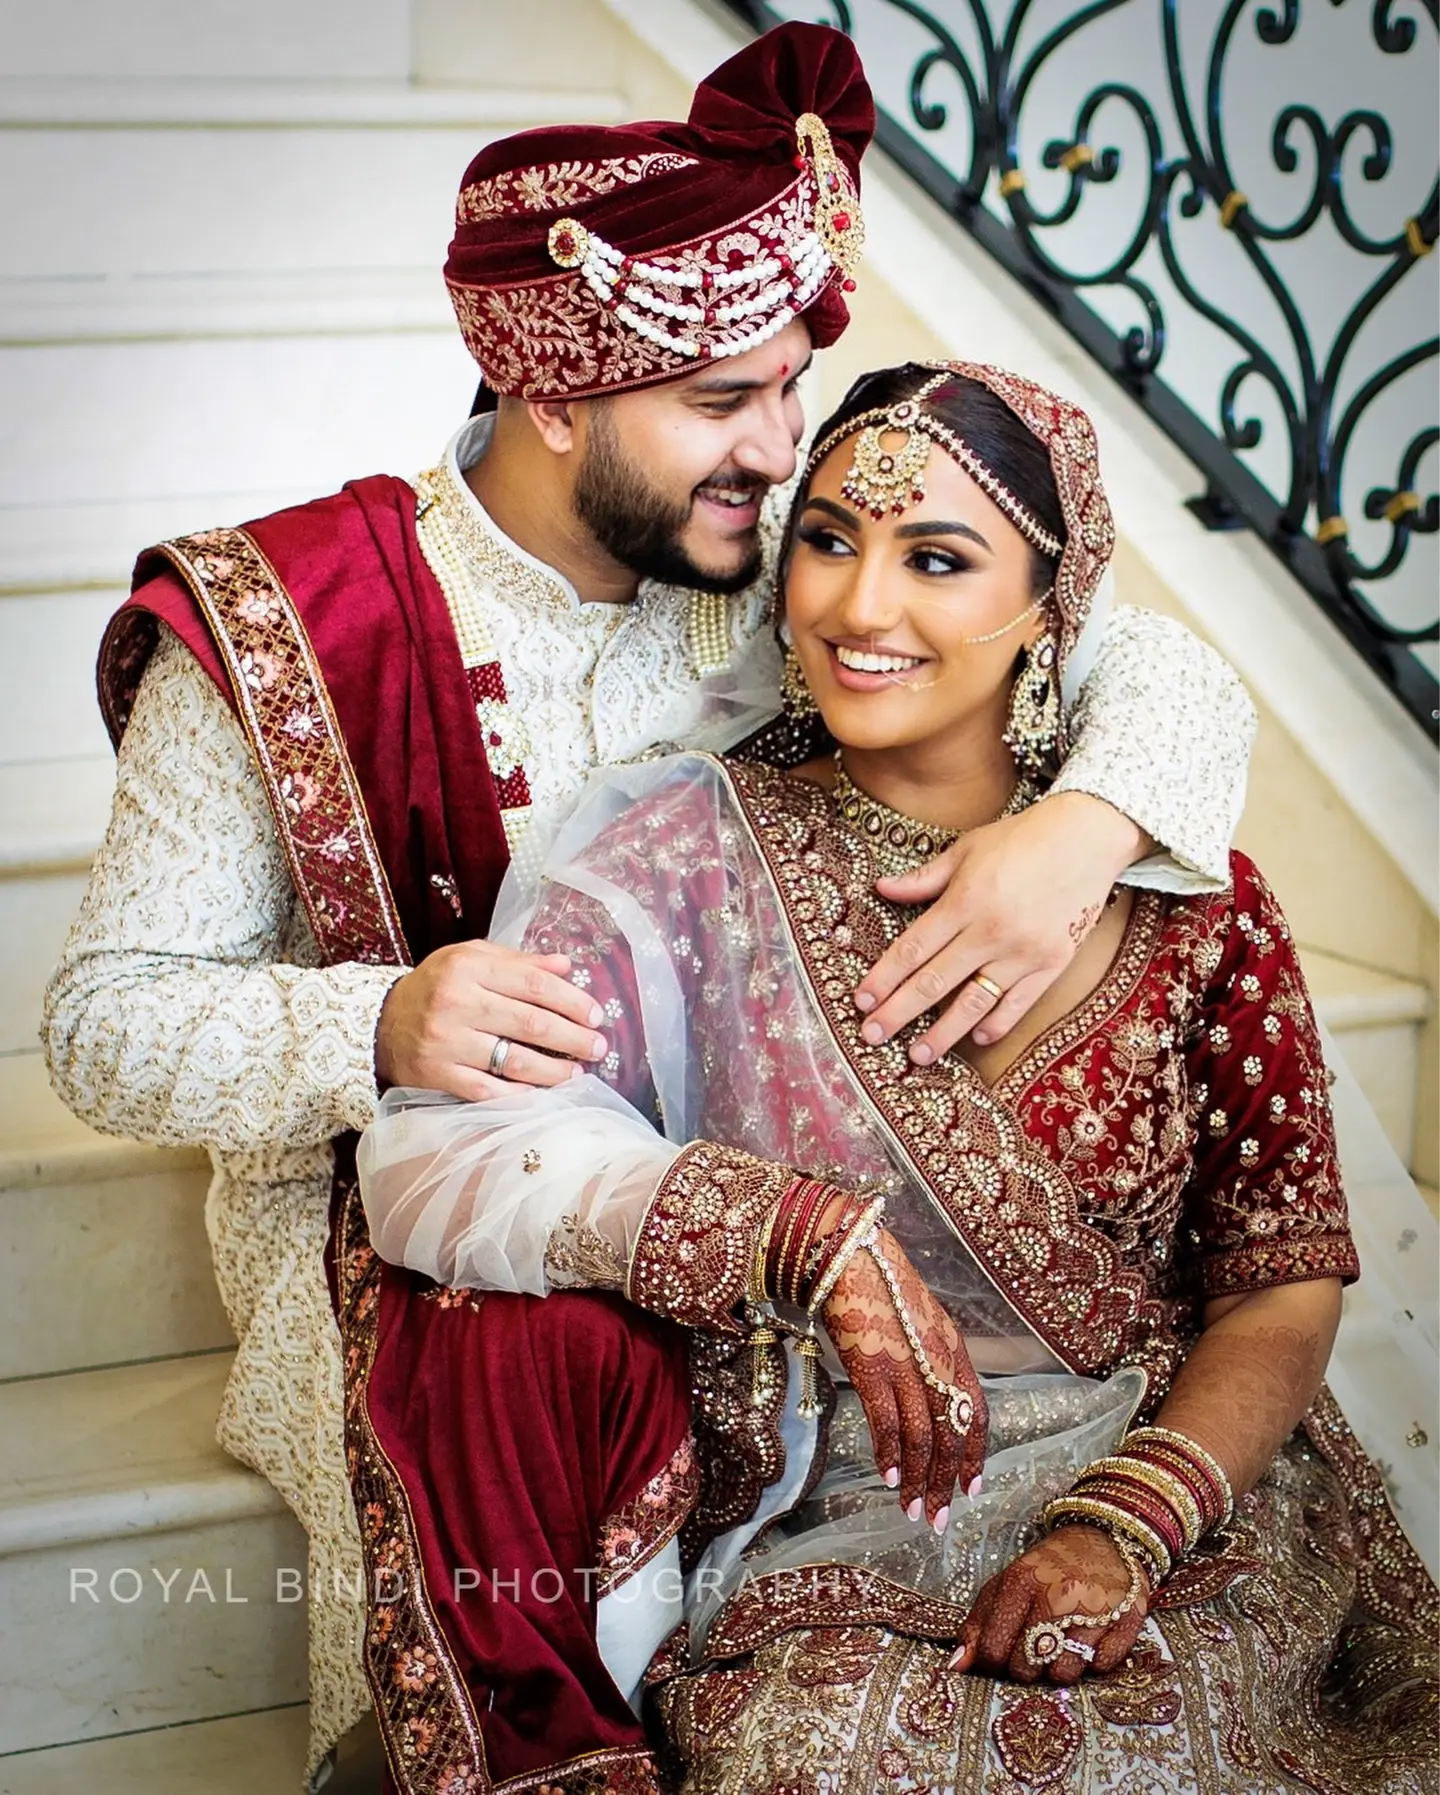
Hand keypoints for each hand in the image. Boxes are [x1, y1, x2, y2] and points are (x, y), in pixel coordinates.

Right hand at [374, 941, 608, 1100]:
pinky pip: (488, 1090)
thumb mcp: (470, 958)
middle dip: (573, 1037)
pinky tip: (540, 1094)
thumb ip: (518, 961)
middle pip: (530, 1022)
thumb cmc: (436, 986)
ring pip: (514, 1060)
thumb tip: (566, 965)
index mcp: (469, 967)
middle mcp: (457, 1003)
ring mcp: (446, 1042)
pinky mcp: (437, 1075)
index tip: (596, 1014)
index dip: (572, 1000)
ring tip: (576, 1073)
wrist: (379, 1022)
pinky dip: (519, 1094)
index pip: (534, 983)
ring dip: (554, 1070)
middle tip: (598, 1047)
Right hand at [820, 1230, 985, 1528]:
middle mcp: (938, 1360)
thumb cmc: (878, 1285)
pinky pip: (887, 1421)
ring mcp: (906, 1364)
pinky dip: (889, 1453)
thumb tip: (927, 1398)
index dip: (975, 1455)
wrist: (850, 1251)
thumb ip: (928, 1357)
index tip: (970, 1490)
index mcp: (953, 1348)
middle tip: (939, 1519)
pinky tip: (888, 1477)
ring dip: (919, 1478)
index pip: (977, 1413)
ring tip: (913, 1509)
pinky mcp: (873, 1366)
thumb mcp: (918, 1320)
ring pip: (923, 1435)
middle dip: (947, 1482)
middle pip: (953, 1433)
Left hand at [854, 793, 1147, 1058]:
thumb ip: (924, 878)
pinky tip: (977, 1038)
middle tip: (872, 1036)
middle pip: (934, 981)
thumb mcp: (967, 849)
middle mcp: (990, 931)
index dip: (884, 978)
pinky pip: (1020, 1002)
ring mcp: (1023, 950)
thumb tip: (881, 888)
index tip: (861, 1001)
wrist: (1088, 836)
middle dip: (899, 1012)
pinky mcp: (1053, 962)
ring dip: (943, 1033)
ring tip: (917, 1056)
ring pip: (974, 1001)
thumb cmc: (1021, 839)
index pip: (912, 949)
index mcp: (964, 901)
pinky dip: (998, 1023)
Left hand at [951, 1524, 1148, 1683]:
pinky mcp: (1127, 1621)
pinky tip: (1089, 1638)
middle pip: (1027, 1668)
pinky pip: (1101, 1668)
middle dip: (1025, 1669)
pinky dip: (1093, 1662)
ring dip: (1059, 1668)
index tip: (999, 1660)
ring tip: (1061, 1643)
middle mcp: (1058, 1596)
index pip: (994, 1648)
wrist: (1103, 1538)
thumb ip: (979, 1624)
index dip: (992, 1664)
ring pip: (1064, 1674)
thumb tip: (956, 1667)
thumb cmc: (1048, 1569)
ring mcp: (1095, 1610)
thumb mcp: (1007, 1584)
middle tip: (1032, 1650)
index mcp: (1022, 1582)